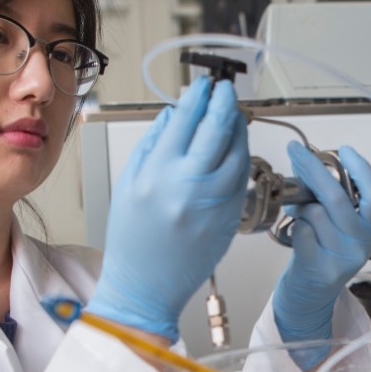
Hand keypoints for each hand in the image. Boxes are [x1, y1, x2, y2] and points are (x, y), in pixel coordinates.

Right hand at [86, 77, 249, 341]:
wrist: (145, 285)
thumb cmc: (132, 239)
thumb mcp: (128, 184)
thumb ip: (152, 145)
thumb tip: (172, 114)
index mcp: (157, 172)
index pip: (185, 119)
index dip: (198, 97)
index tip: (203, 86)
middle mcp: (188, 184)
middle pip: (218, 129)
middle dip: (225, 103)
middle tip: (226, 91)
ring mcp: (214, 201)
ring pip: (238, 151)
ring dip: (239, 127)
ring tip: (234, 115)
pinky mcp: (230, 217)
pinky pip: (242, 177)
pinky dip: (242, 156)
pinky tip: (236, 147)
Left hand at [272, 142, 370, 366]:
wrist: (311, 294)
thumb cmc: (322, 250)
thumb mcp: (338, 226)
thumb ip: (332, 198)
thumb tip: (307, 161)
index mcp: (370, 228)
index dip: (362, 170)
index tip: (345, 149)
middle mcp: (361, 243)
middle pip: (337, 198)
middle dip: (313, 169)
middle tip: (296, 150)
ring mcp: (341, 258)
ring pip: (315, 213)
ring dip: (301, 207)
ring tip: (300, 215)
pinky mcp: (319, 268)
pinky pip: (302, 231)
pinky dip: (295, 226)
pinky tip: (298, 234)